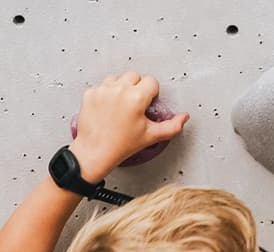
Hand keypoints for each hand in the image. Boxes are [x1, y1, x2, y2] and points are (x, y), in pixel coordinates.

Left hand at [72, 73, 186, 179]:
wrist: (93, 154)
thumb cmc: (120, 147)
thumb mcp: (150, 136)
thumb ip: (171, 126)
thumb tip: (183, 118)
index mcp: (136, 97)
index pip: (151, 82)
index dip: (151, 94)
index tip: (145, 105)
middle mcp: (119, 90)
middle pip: (135, 76)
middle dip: (136, 88)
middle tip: (133, 107)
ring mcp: (102, 90)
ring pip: (118, 78)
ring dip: (120, 88)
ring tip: (120, 107)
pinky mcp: (90, 94)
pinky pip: (101, 86)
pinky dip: (105, 94)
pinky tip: (107, 108)